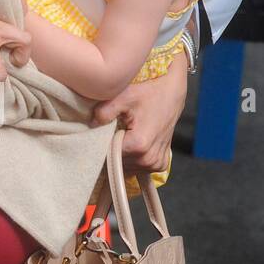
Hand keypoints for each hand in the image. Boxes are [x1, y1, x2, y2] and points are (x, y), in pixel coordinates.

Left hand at [90, 48, 187, 176]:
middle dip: (112, 152)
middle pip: (118, 164)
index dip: (102, 147)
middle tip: (112, 134)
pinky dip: (134, 160)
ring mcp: (156, 163)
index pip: (109, 157)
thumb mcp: (124, 96)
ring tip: (124, 137)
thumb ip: (105, 111)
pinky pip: (139, 169)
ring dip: (123, 156)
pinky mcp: (161, 164)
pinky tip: (133, 146)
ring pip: (128, 168)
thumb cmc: (148, 94)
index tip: (100, 137)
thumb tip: (92, 124)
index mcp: (139, 145)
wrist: (171, 94)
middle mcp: (149, 158)